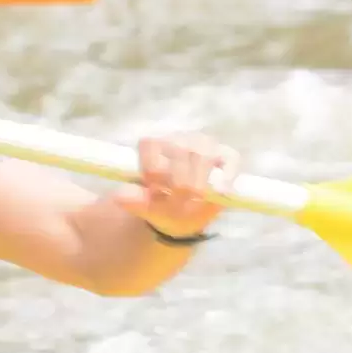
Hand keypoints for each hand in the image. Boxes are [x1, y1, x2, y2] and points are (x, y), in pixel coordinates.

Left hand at [116, 133, 237, 240]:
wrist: (183, 214)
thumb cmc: (161, 204)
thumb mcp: (144, 207)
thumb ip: (133, 201)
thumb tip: (121, 195)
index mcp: (153, 145)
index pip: (153, 150)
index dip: (155, 177)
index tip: (155, 192)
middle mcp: (178, 138)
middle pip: (179, 155)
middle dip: (178, 187)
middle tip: (177, 202)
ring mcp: (204, 143)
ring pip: (203, 157)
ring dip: (198, 185)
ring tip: (193, 199)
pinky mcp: (227, 154)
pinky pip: (230, 160)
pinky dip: (226, 176)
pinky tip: (220, 192)